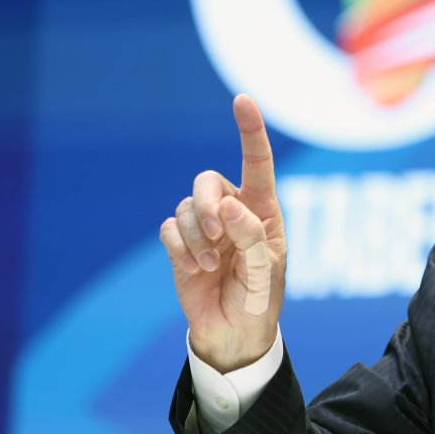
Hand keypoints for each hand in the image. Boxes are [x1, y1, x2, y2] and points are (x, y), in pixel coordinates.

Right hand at [159, 94, 285, 372]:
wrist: (234, 333)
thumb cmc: (260, 300)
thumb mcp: (265, 271)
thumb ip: (250, 236)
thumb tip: (227, 204)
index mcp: (263, 210)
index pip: (257, 163)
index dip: (250, 130)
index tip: (243, 99)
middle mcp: (233, 211)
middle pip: (207, 181)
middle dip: (205, 204)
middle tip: (216, 234)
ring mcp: (205, 227)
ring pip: (185, 207)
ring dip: (195, 237)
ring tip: (211, 266)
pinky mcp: (181, 244)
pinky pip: (169, 229)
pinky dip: (179, 248)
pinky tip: (195, 269)